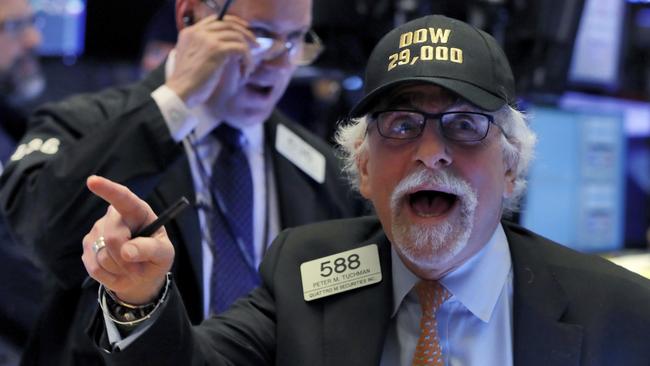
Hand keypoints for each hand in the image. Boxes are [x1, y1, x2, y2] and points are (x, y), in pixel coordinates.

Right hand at [82, 176, 174, 304]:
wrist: (141, 277)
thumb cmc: (155, 259)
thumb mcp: (164, 254)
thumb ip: (150, 249)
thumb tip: (127, 251)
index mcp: (137, 211)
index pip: (122, 197)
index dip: (107, 188)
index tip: (92, 181)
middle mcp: (115, 217)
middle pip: (113, 236)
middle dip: (126, 258)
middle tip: (138, 269)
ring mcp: (97, 231)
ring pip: (102, 254)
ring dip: (119, 269)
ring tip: (130, 269)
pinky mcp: (87, 248)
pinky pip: (94, 267)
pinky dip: (109, 276)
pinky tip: (117, 272)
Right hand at [166, 14, 256, 108]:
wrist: (180, 92)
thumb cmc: (188, 82)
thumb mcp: (192, 58)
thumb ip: (204, 47)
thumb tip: (229, 46)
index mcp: (190, 32)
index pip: (216, 19)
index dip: (233, 23)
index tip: (244, 31)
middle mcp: (198, 32)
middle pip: (229, 24)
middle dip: (246, 33)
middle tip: (256, 44)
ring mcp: (207, 39)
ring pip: (237, 36)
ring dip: (248, 51)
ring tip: (249, 65)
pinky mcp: (216, 50)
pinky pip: (241, 48)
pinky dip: (247, 60)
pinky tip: (246, 71)